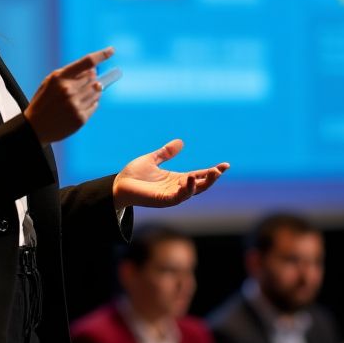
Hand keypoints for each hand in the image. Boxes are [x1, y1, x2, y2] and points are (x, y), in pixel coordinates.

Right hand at [24, 47, 112, 144]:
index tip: (112, 50)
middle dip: (91, 79)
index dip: (101, 55)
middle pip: (93, 78)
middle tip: (80, 86)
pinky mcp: (80, 118)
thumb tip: (94, 70)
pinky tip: (79, 106)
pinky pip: (95, 105)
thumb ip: (70, 74)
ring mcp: (75, 104)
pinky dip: (91, 103)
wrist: (35, 127)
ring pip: (97, 91)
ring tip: (79, 96)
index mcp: (60, 77)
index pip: (87, 62)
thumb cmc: (44, 102)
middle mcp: (69, 90)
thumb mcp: (50, 82)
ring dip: (93, 91)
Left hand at [111, 139, 227, 208]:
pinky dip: (187, 189)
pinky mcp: (163, 200)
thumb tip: (181, 142)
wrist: (118, 185)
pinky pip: (179, 197)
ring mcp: (171, 195)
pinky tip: (191, 179)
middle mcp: (176, 188)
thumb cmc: (133, 175)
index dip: (212, 171)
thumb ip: (166, 153)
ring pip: (193, 192)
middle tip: (222, 169)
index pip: (199, 176)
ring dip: (203, 183)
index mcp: (176, 179)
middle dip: (212, 178)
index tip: (225, 165)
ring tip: (212, 172)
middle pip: (200, 185)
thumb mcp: (152, 159)